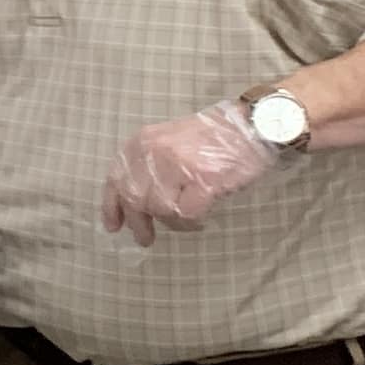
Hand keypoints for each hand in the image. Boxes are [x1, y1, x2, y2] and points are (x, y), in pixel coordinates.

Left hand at [102, 100, 277, 246]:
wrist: (252, 125)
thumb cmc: (214, 139)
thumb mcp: (170, 143)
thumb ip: (149, 167)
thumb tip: (134, 207)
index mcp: (142, 142)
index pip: (116, 178)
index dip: (112, 206)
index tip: (113, 227)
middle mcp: (154, 151)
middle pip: (134, 199)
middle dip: (139, 224)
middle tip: (146, 239)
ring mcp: (177, 164)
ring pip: (160, 209)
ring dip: (173, 222)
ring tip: (187, 219)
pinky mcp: (203, 179)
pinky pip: (186, 214)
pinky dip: (191, 222)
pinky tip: (201, 219)